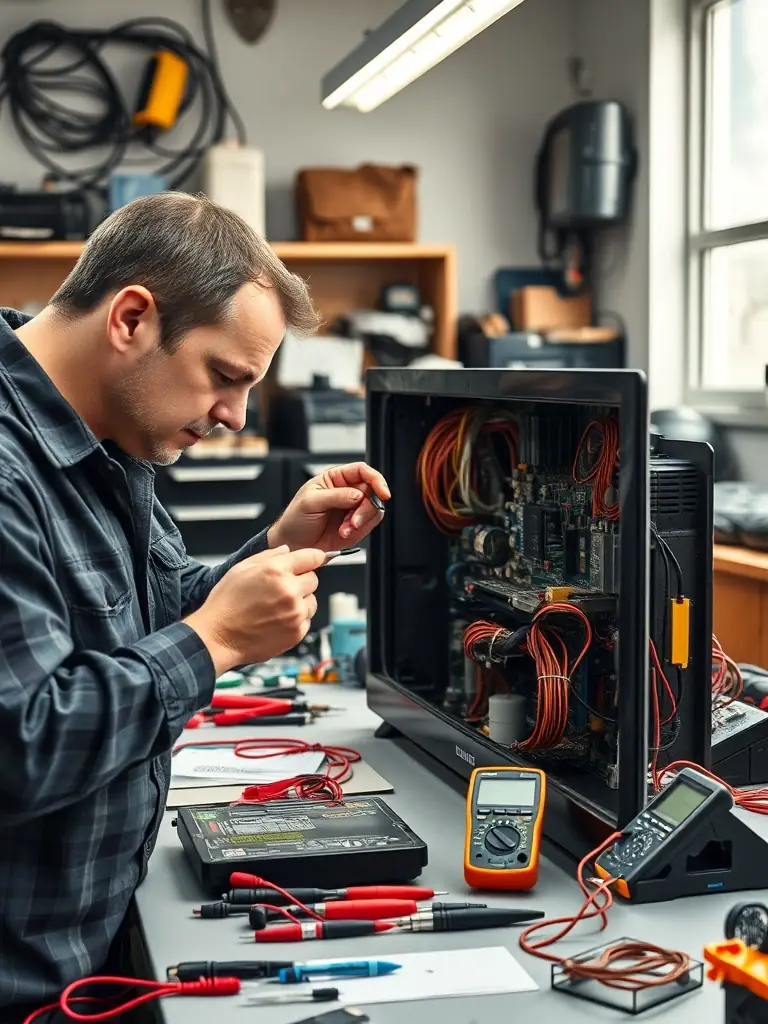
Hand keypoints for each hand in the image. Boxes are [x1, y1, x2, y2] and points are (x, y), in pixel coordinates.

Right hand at [184, 545, 325, 674]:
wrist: (218, 637)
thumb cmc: (225, 604)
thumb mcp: (241, 569)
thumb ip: (268, 556)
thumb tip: (287, 550)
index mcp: (276, 571)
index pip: (311, 557)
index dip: (313, 558)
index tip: (315, 560)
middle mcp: (289, 592)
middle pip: (313, 579)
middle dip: (301, 581)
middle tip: (281, 589)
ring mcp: (295, 614)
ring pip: (311, 601)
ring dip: (300, 602)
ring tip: (276, 607)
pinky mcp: (296, 633)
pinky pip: (306, 620)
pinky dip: (296, 620)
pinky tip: (276, 620)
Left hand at [267, 462, 389, 551]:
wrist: (293, 545)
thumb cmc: (295, 520)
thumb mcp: (310, 502)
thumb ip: (336, 496)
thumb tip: (358, 495)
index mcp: (335, 478)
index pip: (362, 471)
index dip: (376, 479)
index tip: (382, 491)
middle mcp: (347, 492)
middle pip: (372, 491)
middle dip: (366, 508)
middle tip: (353, 520)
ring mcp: (352, 509)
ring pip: (374, 509)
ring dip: (362, 521)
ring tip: (345, 529)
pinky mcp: (356, 526)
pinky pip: (369, 524)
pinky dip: (360, 530)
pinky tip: (345, 533)